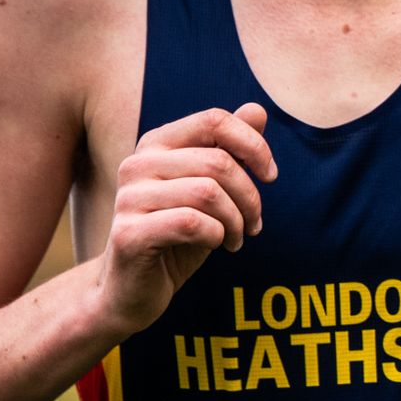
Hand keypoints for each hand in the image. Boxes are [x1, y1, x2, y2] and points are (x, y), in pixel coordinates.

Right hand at [96, 103, 275, 333]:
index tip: (270, 176)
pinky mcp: (129, 233)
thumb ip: (229, 150)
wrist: (131, 292)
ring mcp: (129, 198)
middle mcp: (137, 164)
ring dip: (236, 221)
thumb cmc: (176, 237)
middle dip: (250, 196)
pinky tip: (217, 246)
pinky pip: (192, 223)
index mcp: (156, 144)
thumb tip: (257, 109)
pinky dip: (217, 235)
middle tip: (254, 224)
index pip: (214, 120)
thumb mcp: (209, 191)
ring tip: (236, 238)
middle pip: (218, 162)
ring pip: (208, 193)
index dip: (254, 145)